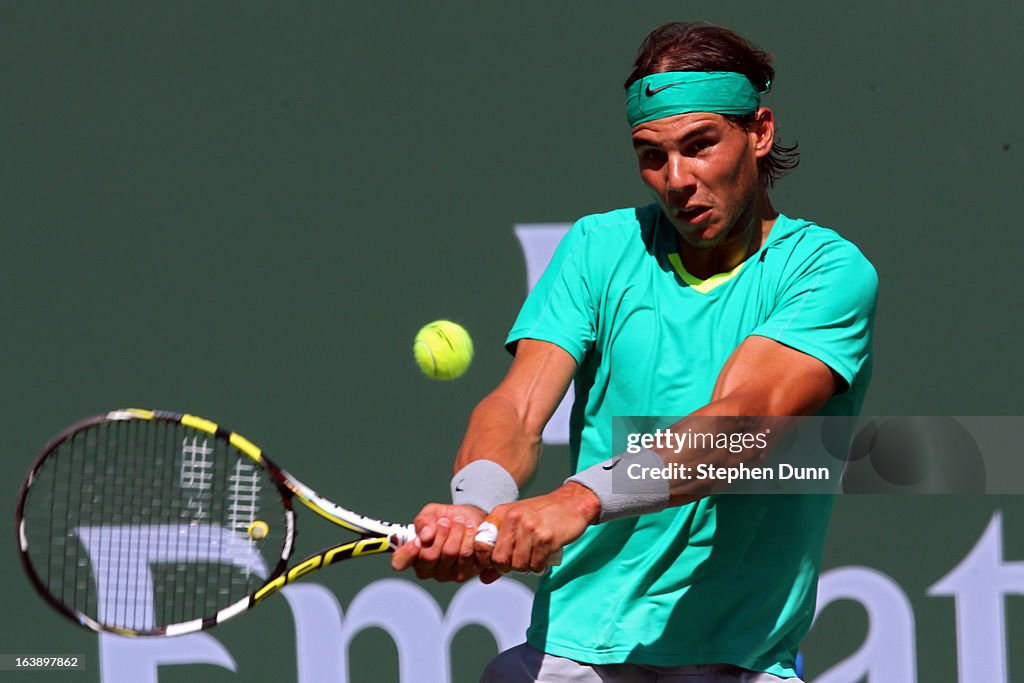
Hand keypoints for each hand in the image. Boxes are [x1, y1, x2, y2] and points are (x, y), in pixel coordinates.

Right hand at [391, 503, 499, 582]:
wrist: (471, 520)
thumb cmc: (447, 519)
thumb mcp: (431, 513)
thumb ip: (423, 521)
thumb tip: (425, 535)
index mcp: (412, 554)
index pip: (400, 562)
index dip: (406, 553)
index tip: (416, 540)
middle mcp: (426, 568)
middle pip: (429, 556)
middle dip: (440, 533)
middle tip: (446, 521)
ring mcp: (445, 574)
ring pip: (450, 553)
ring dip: (456, 532)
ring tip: (460, 522)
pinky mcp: (464, 573)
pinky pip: (467, 555)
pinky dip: (469, 538)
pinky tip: (470, 531)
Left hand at [474, 483, 599, 578]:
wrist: (571, 503)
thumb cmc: (541, 515)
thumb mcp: (515, 525)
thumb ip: (499, 550)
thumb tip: (484, 578)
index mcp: (501, 514)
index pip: (481, 545)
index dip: (487, 560)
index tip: (498, 561)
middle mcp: (513, 519)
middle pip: (499, 559)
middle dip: (509, 566)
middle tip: (519, 560)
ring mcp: (530, 528)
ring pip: (518, 565)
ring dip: (527, 566)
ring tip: (534, 555)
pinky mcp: (546, 539)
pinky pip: (536, 565)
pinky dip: (540, 566)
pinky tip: (543, 555)